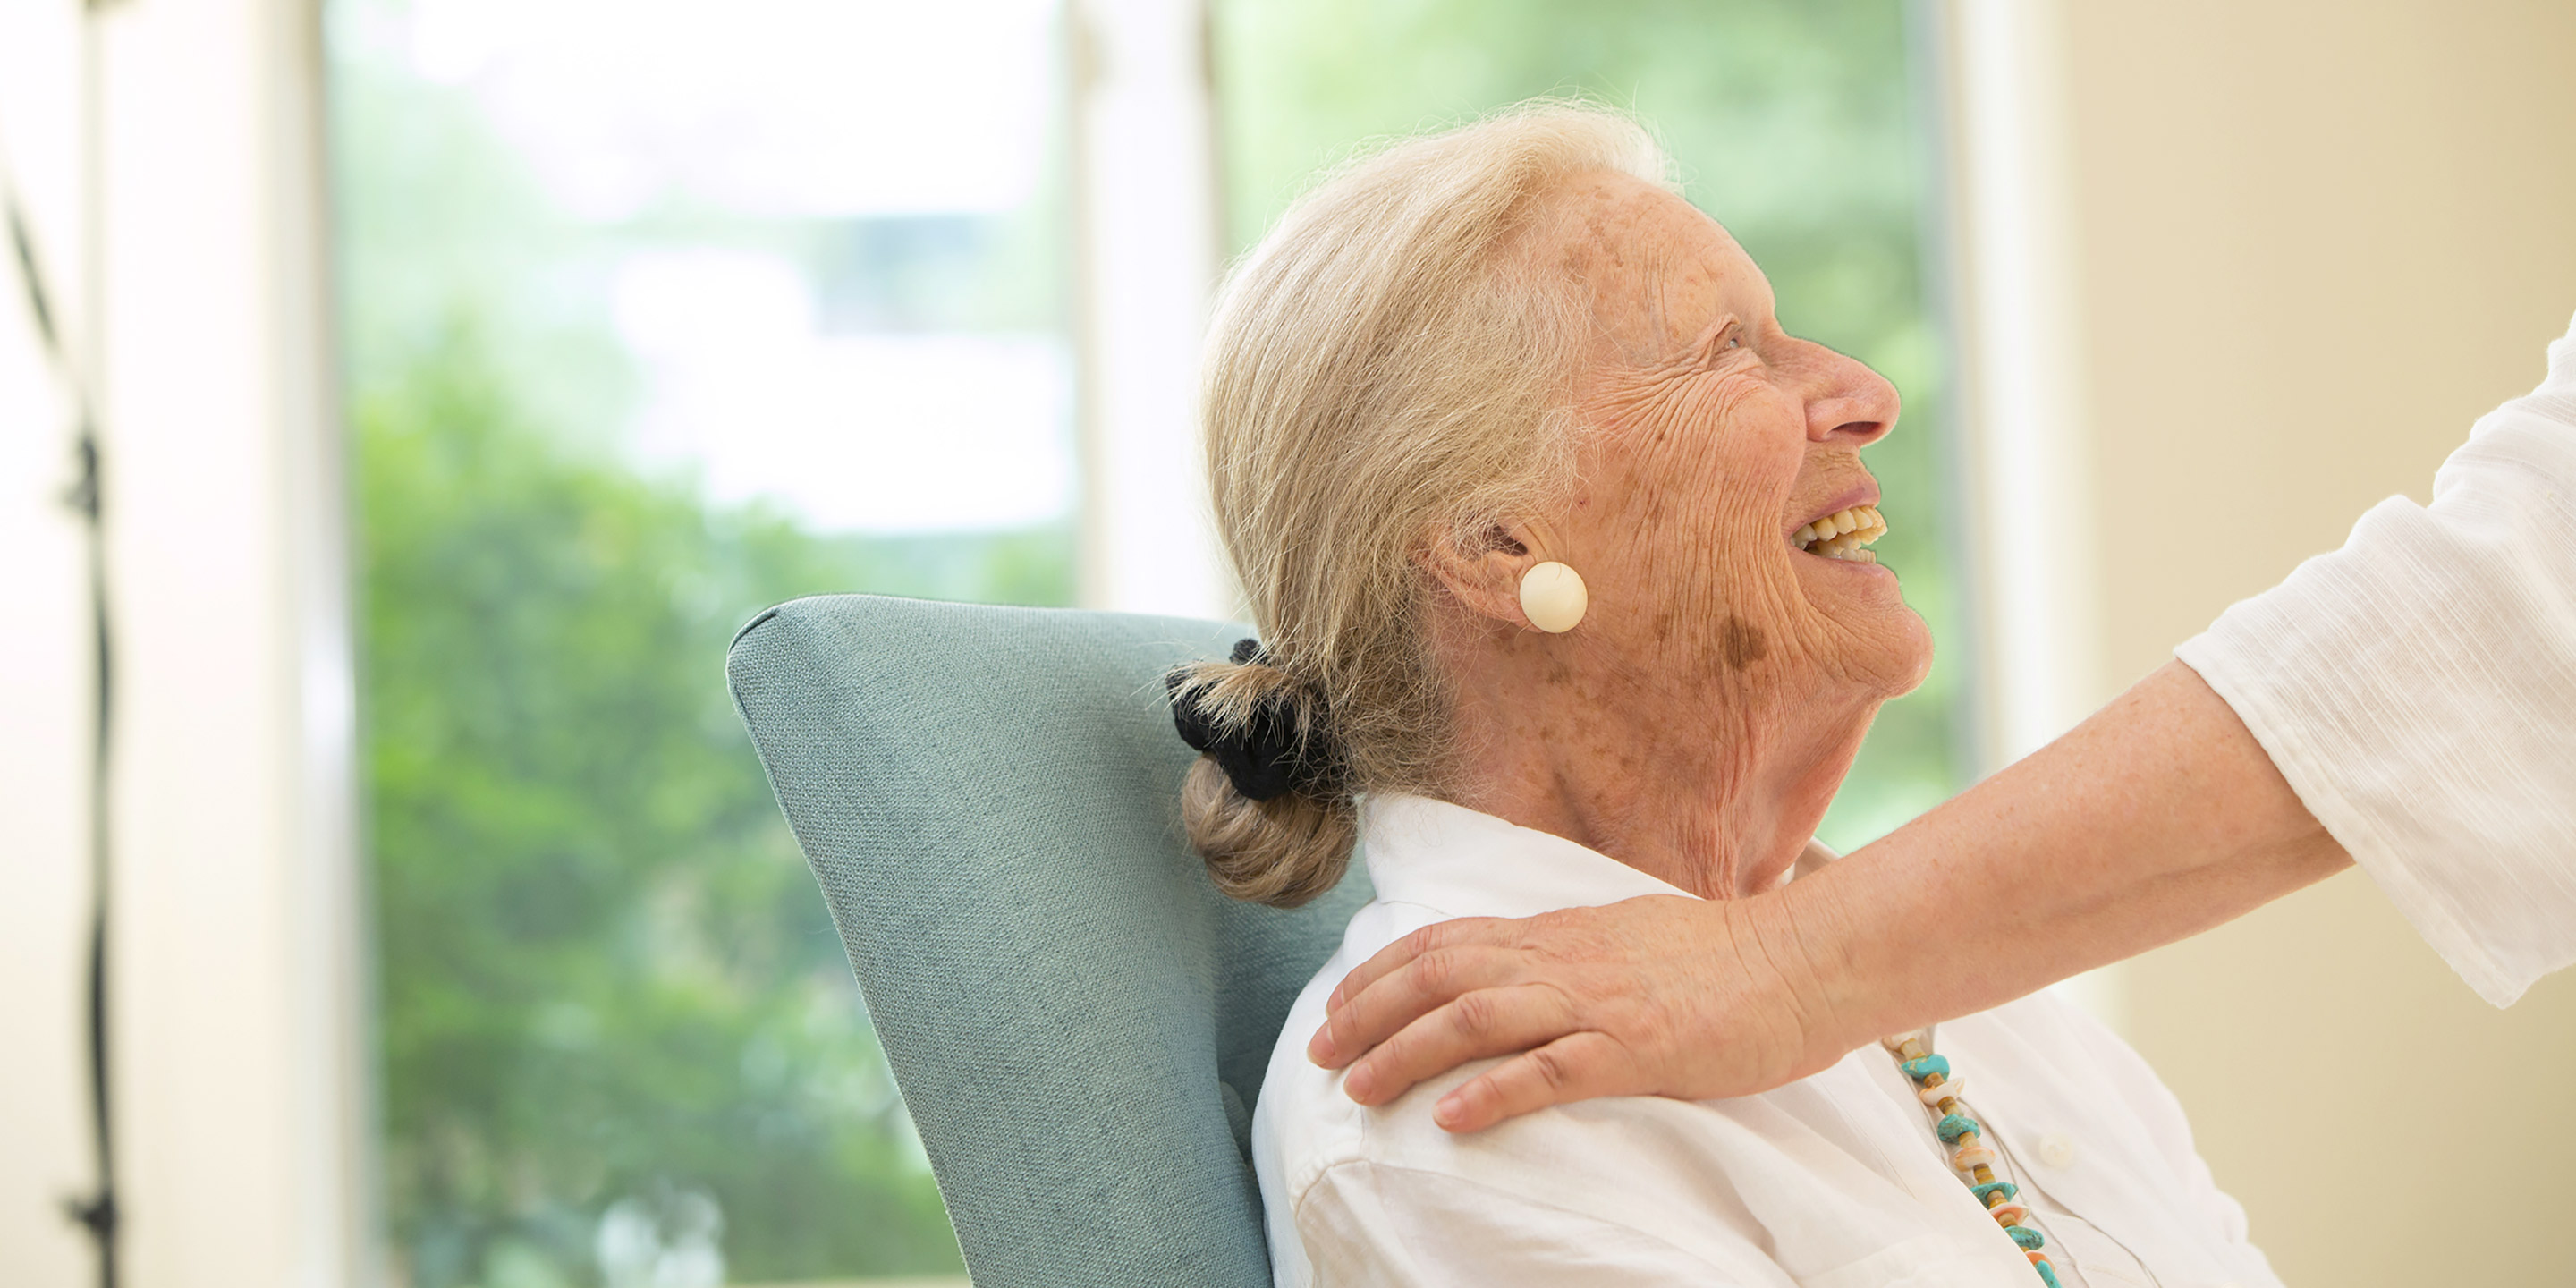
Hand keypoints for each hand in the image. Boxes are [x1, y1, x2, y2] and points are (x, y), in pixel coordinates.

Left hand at [1304, 888, 1863, 1131]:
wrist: (1803, 962)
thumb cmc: (1725, 962)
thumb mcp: (1627, 943)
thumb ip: (1569, 957)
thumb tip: (1518, 973)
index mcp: (1559, 936)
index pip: (1446, 942)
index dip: (1380, 974)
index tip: (1335, 1008)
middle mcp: (1564, 961)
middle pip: (1441, 974)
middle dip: (1369, 1014)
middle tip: (1320, 1055)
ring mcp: (1598, 1003)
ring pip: (1477, 1016)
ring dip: (1408, 1052)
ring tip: (1361, 1088)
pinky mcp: (1637, 1048)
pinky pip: (1551, 1069)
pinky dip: (1494, 1092)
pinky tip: (1452, 1118)